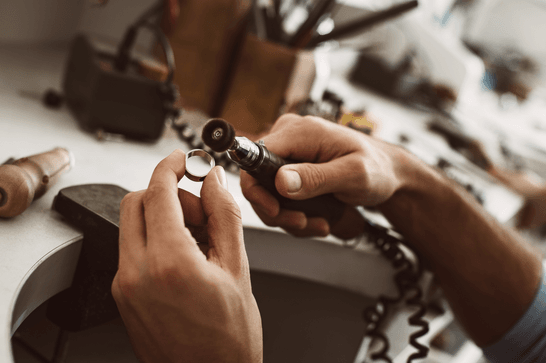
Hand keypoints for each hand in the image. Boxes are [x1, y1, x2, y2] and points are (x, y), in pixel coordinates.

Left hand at [112, 150, 261, 362]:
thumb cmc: (228, 339)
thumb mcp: (237, 269)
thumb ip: (224, 216)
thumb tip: (215, 182)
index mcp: (169, 262)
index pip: (158, 192)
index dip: (171, 166)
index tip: (183, 160)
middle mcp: (136, 273)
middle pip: (136, 202)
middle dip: (166, 193)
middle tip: (199, 208)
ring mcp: (125, 286)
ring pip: (132, 225)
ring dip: (161, 217)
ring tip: (197, 239)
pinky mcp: (123, 296)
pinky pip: (132, 250)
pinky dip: (154, 239)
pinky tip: (184, 257)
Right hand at [240, 114, 406, 237]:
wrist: (387, 172)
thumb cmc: (378, 168)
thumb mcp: (352, 175)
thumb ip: (316, 178)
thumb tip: (281, 181)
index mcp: (300, 131)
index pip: (255, 159)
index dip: (257, 190)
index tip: (276, 212)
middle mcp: (290, 137)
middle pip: (258, 180)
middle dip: (278, 210)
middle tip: (304, 223)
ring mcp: (290, 151)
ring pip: (267, 192)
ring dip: (289, 216)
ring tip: (318, 223)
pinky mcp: (292, 165)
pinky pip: (279, 193)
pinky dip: (294, 212)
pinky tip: (316, 217)